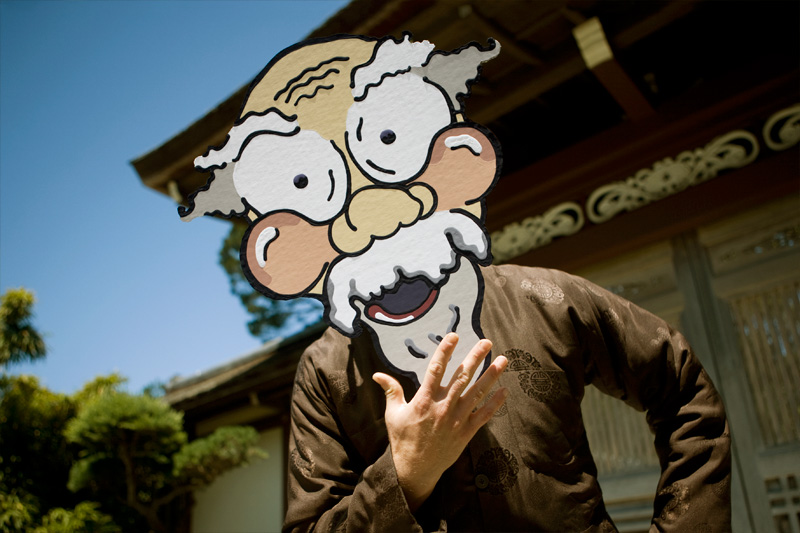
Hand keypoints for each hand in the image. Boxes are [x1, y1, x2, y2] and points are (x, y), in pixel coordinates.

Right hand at [372, 333, 507, 511]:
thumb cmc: (403, 440)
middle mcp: (443, 407)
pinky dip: (495, 403)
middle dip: (475, 357)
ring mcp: (457, 419)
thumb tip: (377, 374)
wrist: (415, 469)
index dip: (445, 351)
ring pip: (477, 393)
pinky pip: (484, 415)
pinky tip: (505, 390)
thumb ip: (391, 391)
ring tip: (503, 360)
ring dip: (491, 375)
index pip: (437, 369)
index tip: (454, 336)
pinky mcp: (466, 432)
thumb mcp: (393, 414)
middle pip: (462, 377)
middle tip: (486, 341)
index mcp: (425, 400)